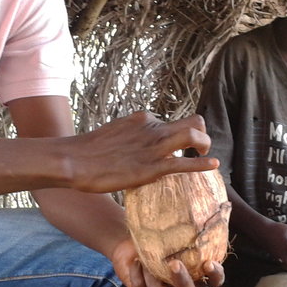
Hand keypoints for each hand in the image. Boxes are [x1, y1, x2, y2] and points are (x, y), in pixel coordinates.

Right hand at [68, 112, 217, 193]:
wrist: (73, 159)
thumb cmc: (86, 153)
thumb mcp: (113, 136)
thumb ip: (128, 139)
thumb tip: (131, 148)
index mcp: (142, 119)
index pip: (169, 122)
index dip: (177, 134)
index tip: (178, 147)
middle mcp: (152, 128)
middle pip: (191, 121)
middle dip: (200, 133)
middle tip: (199, 148)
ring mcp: (153, 146)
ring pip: (193, 135)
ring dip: (204, 145)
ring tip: (205, 155)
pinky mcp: (152, 167)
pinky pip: (185, 163)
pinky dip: (202, 163)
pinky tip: (213, 165)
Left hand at [111, 238, 224, 286]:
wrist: (131, 250)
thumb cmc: (158, 240)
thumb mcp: (171, 235)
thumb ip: (184, 231)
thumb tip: (194, 206)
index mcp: (197, 276)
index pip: (214, 281)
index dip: (215, 275)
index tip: (209, 263)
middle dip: (181, 280)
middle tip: (174, 263)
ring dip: (151, 274)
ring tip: (143, 257)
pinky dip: (137, 274)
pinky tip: (136, 262)